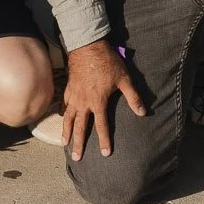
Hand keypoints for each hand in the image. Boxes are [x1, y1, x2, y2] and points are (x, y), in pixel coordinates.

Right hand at [61, 39, 145, 159]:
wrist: (88, 45)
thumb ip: (133, 97)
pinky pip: (64, 104)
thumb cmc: (108, 62)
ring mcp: (74, 95)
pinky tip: (61, 118)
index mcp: (98, 101)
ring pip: (68, 117)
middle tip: (77, 157)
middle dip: (79, 143)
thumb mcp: (124, 79)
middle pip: (80, 127)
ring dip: (66, 131)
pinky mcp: (69, 87)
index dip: (104, 141)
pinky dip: (62, 113)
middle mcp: (84, 102)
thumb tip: (142, 112)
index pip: (101, 126)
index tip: (105, 154)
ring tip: (64, 143)